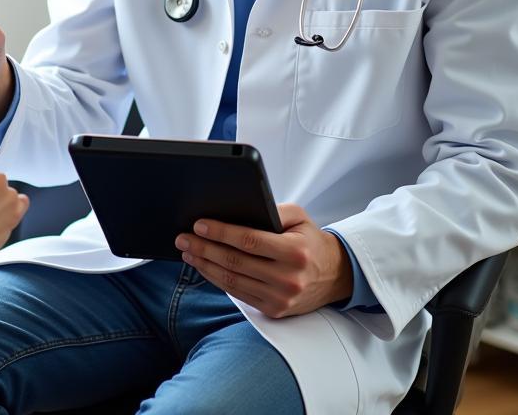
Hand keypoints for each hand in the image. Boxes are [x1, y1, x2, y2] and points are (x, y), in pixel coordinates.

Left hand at [174, 203, 353, 318]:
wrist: (335, 275)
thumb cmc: (310, 240)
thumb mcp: (299, 217)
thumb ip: (272, 210)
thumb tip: (238, 208)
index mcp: (294, 252)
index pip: (248, 240)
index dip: (220, 232)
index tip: (198, 224)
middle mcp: (288, 278)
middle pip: (235, 262)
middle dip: (204, 248)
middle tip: (183, 237)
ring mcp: (280, 298)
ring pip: (232, 281)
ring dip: (204, 265)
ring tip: (188, 251)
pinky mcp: (274, 310)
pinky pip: (238, 293)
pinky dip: (217, 280)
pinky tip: (204, 266)